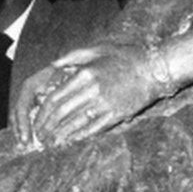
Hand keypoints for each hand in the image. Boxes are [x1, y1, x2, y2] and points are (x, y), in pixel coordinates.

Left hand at [14, 44, 171, 148]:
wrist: (156, 68)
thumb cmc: (127, 56)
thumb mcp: (98, 48)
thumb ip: (73, 56)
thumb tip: (52, 65)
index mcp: (85, 74)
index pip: (55, 98)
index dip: (42, 113)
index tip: (36, 121)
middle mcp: (92, 90)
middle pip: (61, 114)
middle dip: (47, 127)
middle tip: (40, 136)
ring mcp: (105, 104)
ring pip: (75, 124)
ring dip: (60, 136)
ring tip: (51, 143)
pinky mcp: (117, 115)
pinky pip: (94, 129)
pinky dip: (79, 137)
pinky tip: (71, 142)